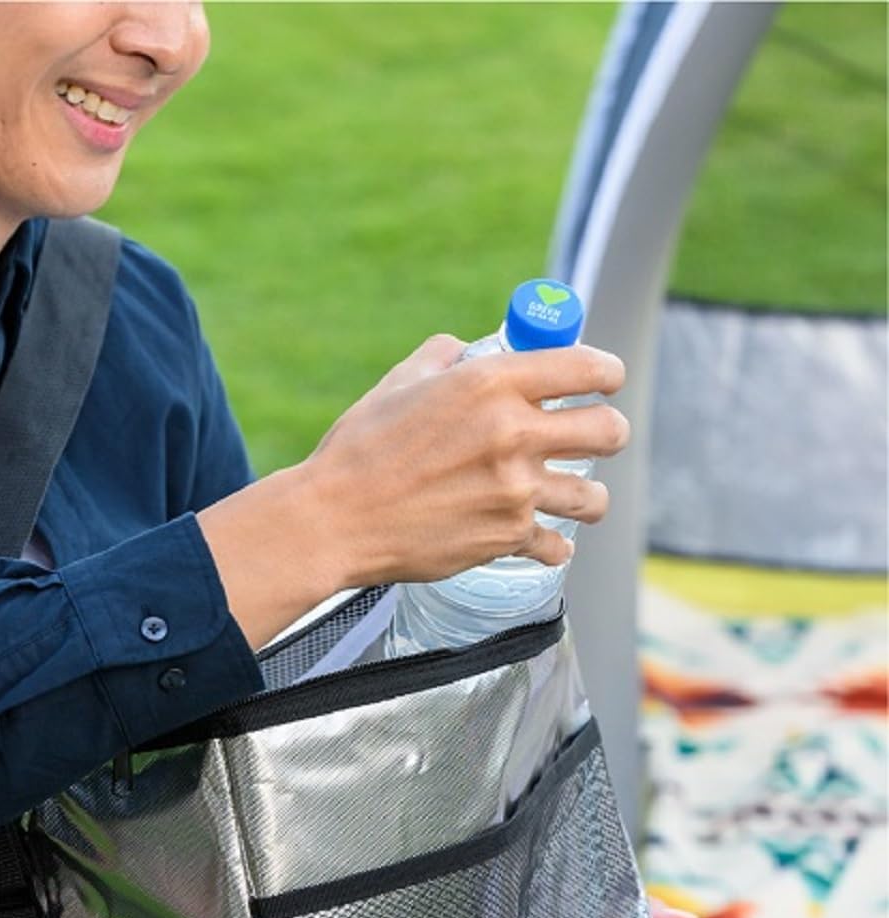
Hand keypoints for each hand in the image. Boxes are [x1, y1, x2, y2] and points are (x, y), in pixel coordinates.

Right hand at [300, 333, 630, 590]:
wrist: (333, 520)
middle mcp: (513, 433)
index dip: (605, 374)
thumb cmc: (358, 451)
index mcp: (491, 383)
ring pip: (594, 496)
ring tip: (571, 495)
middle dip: (606, 432)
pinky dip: (550, 546)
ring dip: (587, 495)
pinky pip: (555, 545)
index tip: (603, 383)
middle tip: (593, 438)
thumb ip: (441, 358)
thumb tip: (462, 347)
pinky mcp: (504, 538)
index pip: (588, 368)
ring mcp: (514, 491)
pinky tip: (540, 540)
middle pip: (608, 430)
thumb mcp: (398, 385)